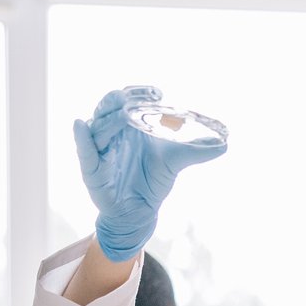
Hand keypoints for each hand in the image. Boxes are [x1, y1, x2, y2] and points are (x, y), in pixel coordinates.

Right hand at [74, 86, 226, 260]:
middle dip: (123, 99)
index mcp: (128, 125)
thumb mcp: (175, 161)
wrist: (140, 212)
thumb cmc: (151, 181)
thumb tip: (225, 143)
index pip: (128, 99)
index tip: (158, 93)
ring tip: (124, 113)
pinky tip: (81, 125)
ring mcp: (99, 149)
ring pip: (98, 125)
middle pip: (109, 106)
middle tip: (142, 98)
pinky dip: (81, 138)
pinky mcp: (92, 169)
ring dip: (110, 117)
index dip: (139, 92)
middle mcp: (111, 132)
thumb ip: (196, 150)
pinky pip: (84, 150)